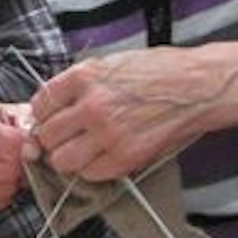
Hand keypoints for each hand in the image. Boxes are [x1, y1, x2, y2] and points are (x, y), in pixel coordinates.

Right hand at [0, 100, 34, 216]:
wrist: (4, 143)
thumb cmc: (13, 128)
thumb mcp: (22, 117)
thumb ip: (28, 129)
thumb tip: (32, 150)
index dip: (9, 142)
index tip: (29, 148)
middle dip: (3, 170)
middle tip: (21, 168)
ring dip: (2, 187)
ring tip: (15, 178)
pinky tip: (6, 187)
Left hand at [31, 45, 237, 179]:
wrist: (197, 86)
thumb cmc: (158, 71)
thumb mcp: (110, 63)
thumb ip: (79, 84)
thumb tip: (55, 106)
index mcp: (85, 76)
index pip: (40, 104)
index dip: (43, 116)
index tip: (51, 120)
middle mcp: (92, 105)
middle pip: (47, 135)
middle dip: (53, 139)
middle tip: (67, 138)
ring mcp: (108, 134)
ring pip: (62, 160)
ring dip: (69, 158)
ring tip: (83, 151)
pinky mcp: (126, 156)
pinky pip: (90, 174)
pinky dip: (92, 170)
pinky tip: (104, 157)